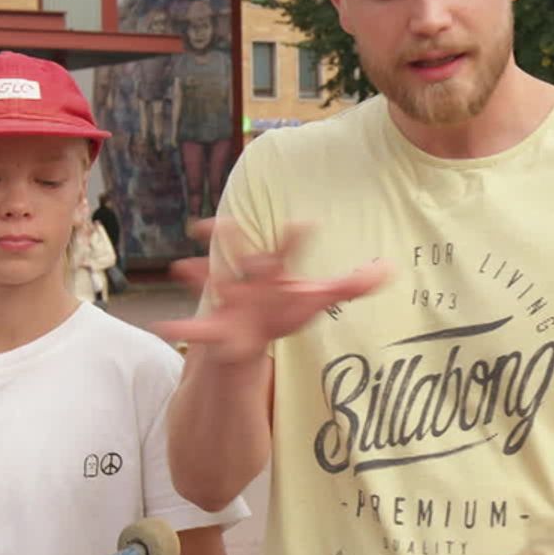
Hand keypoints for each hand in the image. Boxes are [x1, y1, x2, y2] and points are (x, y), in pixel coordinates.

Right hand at [154, 220, 389, 368]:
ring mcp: (230, 300)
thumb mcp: (319, 300)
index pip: (287, 251)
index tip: (304, 224)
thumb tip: (389, 270)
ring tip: (179, 267)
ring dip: (197, 275)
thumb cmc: (286, 309)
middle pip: (243, 257)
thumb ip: (352, 286)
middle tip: (218, 222)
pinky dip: (182, 329)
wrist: (254, 332)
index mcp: (276, 271)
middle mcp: (250, 279)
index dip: (296, 238)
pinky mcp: (216, 325)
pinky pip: (198, 328)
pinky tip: (164, 329)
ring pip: (213, 283)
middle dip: (232, 242)